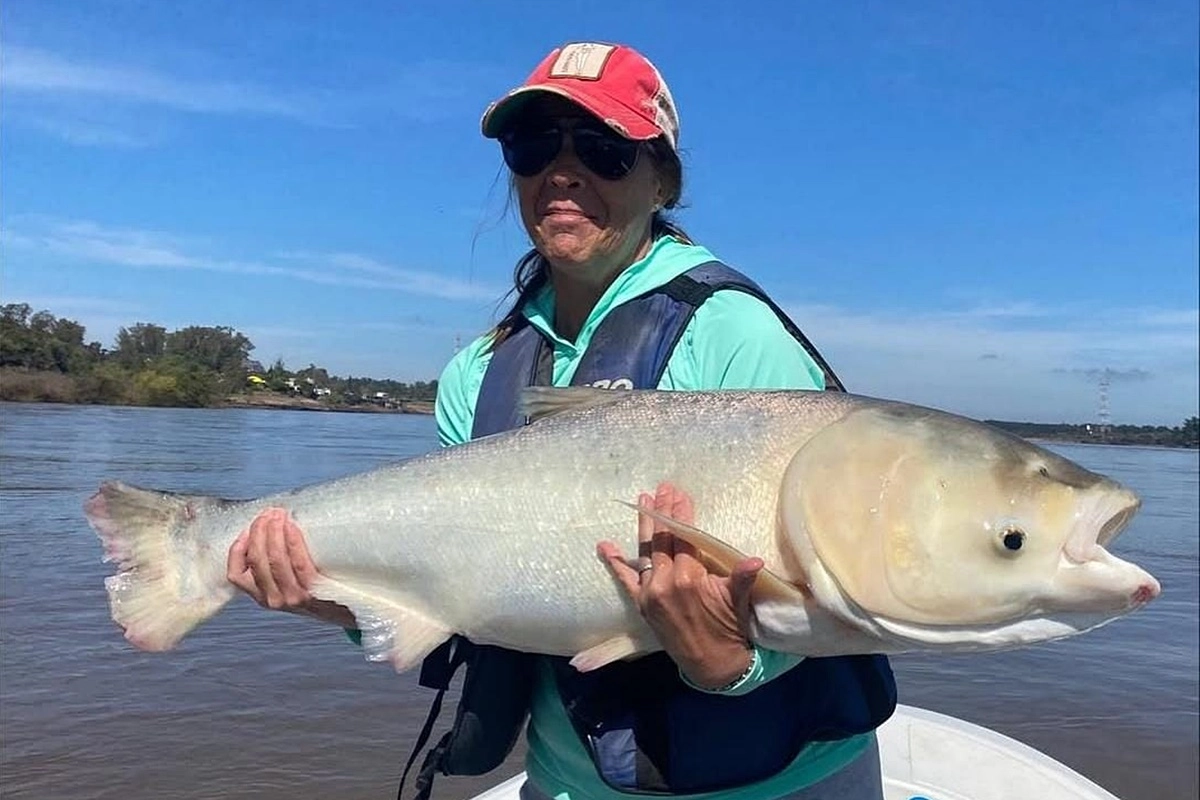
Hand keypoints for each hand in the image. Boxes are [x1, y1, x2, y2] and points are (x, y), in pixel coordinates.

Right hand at [226, 507, 355, 627]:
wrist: (350, 610)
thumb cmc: (319, 590)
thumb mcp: (290, 584)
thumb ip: (276, 565)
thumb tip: (268, 526)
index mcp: (263, 597)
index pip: (235, 574)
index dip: (237, 549)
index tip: (248, 528)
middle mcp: (274, 600)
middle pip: (256, 560)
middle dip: (259, 531)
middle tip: (269, 512)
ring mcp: (293, 597)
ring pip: (274, 559)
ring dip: (274, 532)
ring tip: (279, 515)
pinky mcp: (314, 591)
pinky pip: (299, 562)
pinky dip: (293, 541)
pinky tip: (292, 526)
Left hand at [598, 483, 762, 689]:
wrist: (711, 663)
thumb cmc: (728, 627)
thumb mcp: (737, 600)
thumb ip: (741, 577)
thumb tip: (755, 560)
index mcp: (688, 577)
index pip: (684, 537)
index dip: (682, 514)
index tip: (680, 493)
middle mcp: (664, 582)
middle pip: (663, 539)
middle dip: (663, 512)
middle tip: (662, 488)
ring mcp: (649, 593)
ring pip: (645, 552)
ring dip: (644, 526)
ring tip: (642, 500)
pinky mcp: (641, 604)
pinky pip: (625, 580)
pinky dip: (615, 563)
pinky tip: (605, 546)